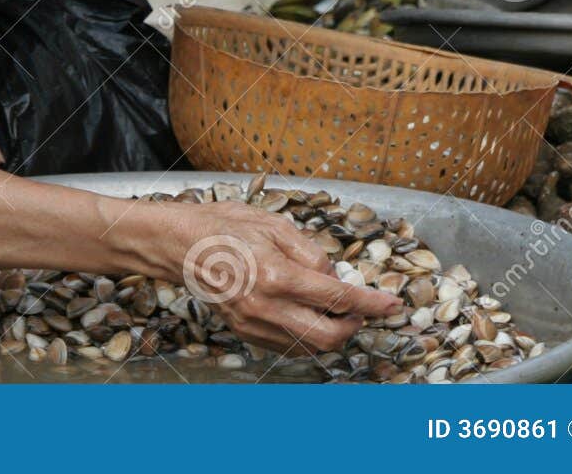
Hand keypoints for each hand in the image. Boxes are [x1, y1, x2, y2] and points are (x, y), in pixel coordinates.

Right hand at [143, 199, 401, 352]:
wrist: (179, 245)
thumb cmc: (224, 226)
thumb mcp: (274, 224)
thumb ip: (311, 252)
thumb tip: (336, 279)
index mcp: (277, 275)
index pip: (338, 299)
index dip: (372, 304)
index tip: (392, 305)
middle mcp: (266, 307)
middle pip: (329, 337)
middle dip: (354, 326)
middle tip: (362, 308)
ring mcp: (254, 324)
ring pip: (310, 347)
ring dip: (332, 332)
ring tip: (335, 310)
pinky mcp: (245, 333)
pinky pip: (288, 345)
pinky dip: (307, 335)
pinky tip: (308, 315)